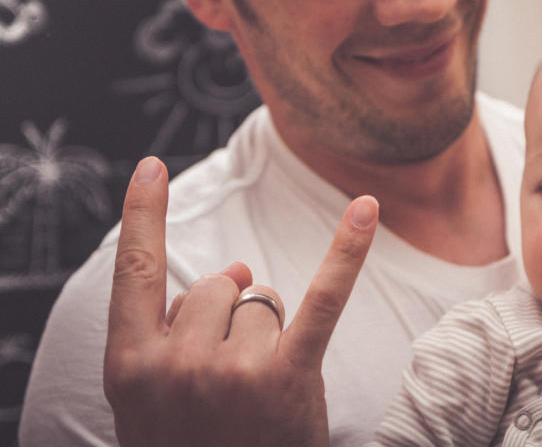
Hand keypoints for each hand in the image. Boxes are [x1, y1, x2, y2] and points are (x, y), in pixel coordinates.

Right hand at [103, 156, 377, 446]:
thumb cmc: (193, 446)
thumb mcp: (154, 401)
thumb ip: (178, 329)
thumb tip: (238, 266)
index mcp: (130, 365)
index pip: (135, 272)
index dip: (142, 215)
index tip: (151, 166)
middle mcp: (176, 364)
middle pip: (220, 285)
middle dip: (234, 315)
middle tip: (233, 378)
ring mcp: (231, 373)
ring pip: (263, 301)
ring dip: (269, 334)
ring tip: (259, 394)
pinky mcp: (287, 380)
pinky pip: (321, 301)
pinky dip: (346, 252)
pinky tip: (367, 209)